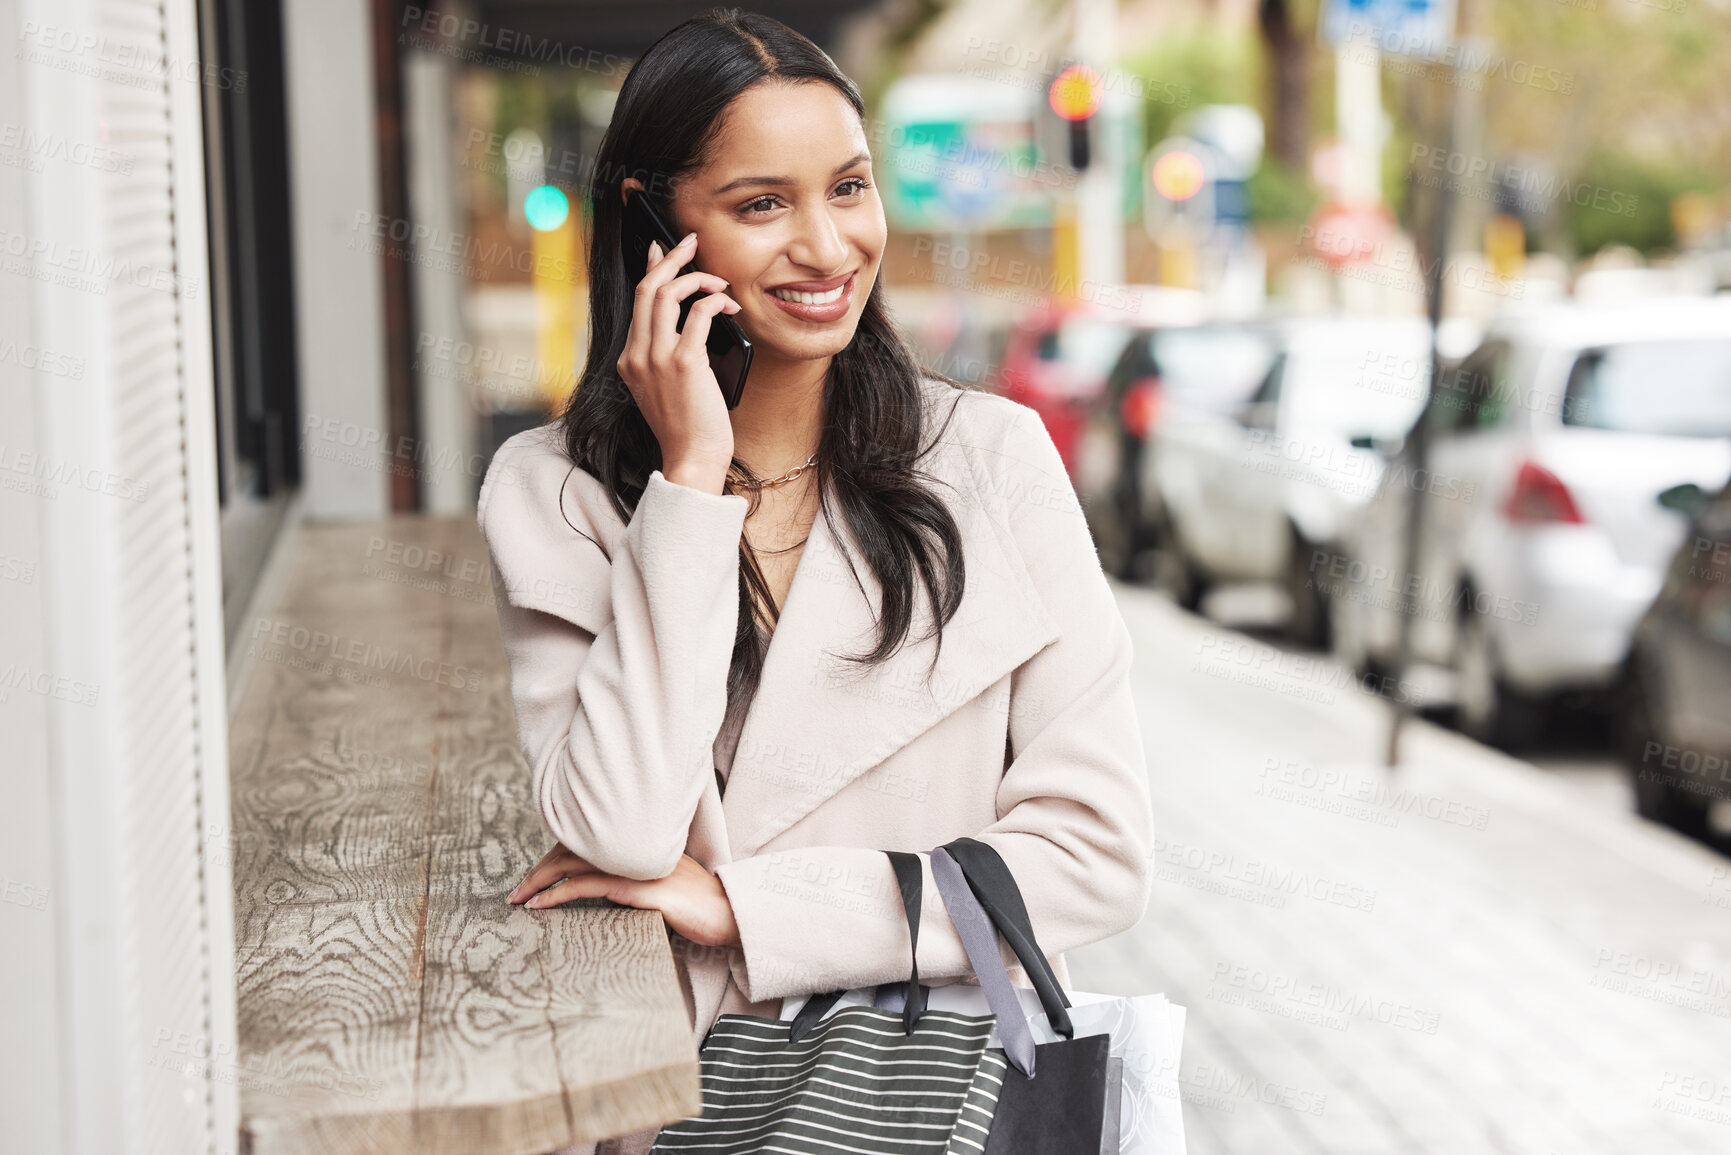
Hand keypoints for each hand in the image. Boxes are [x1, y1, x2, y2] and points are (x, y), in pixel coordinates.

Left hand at [508, 844, 740, 947]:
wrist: (730, 914)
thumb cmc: (699, 906)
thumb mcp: (662, 886)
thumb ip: (634, 882)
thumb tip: (604, 892)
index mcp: (639, 844)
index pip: (587, 842)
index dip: (557, 856)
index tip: (537, 877)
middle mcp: (634, 847)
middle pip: (574, 848)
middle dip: (541, 869)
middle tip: (517, 890)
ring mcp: (636, 865)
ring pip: (574, 864)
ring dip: (540, 881)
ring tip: (519, 898)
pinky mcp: (637, 887)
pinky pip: (587, 886)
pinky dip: (558, 895)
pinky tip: (540, 906)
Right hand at [617, 228, 740, 493]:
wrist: (692, 459)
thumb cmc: (689, 429)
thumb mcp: (668, 388)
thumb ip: (668, 357)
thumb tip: (693, 320)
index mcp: (630, 361)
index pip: (637, 303)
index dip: (651, 270)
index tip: (662, 250)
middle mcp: (637, 355)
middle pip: (647, 288)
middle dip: (671, 258)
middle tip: (691, 242)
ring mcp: (656, 358)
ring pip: (666, 293)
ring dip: (695, 277)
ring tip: (718, 280)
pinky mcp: (683, 363)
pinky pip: (696, 313)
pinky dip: (714, 301)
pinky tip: (728, 305)